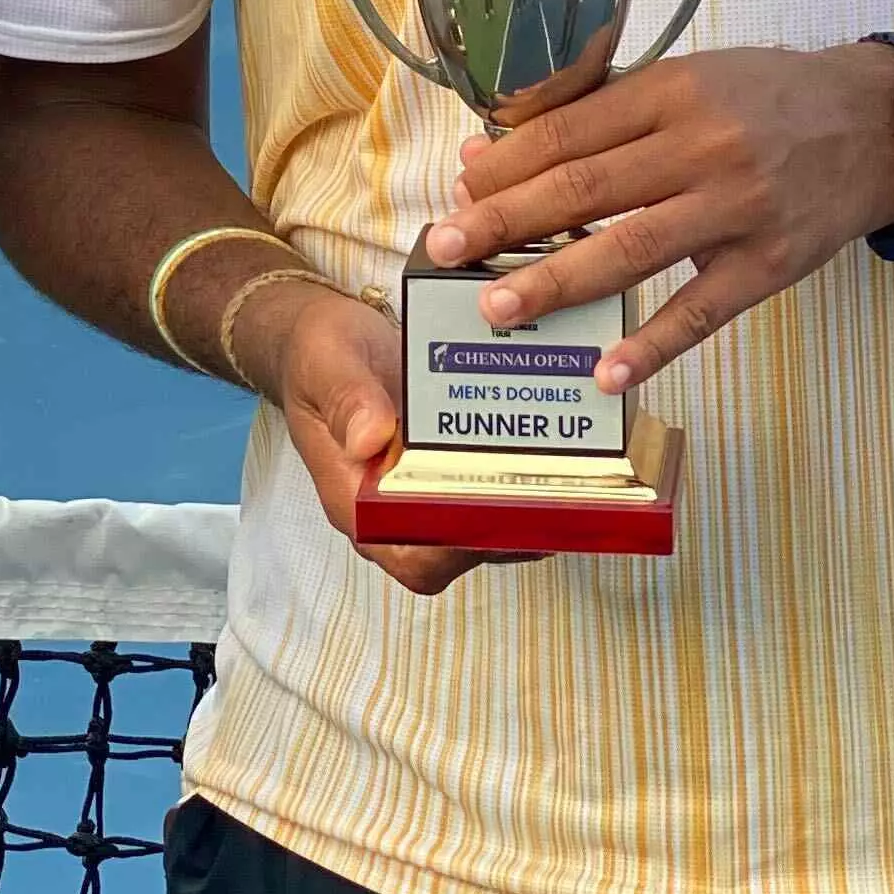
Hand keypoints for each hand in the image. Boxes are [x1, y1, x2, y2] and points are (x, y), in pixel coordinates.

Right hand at [229, 275, 548, 595]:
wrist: (326, 335)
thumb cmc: (318, 356)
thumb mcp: (326, 365)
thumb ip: (347, 400)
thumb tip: (371, 438)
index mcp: (357, 501)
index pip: (414, 558)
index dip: (462, 551)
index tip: (503, 513)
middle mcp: (394, 509)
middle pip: (462, 547)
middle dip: (513, 526)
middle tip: (561, 490)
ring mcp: (424, 490)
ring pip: (485, 520)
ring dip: (528, 502)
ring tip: (576, 471)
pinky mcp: (447, 466)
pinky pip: (489, 484)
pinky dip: (524, 471)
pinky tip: (558, 443)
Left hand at [419, 45, 893, 394]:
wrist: (879, 124)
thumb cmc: (770, 97)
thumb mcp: (690, 78)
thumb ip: (601, 112)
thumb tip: (498, 152)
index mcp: (673, 93)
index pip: (571, 132)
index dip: (507, 164)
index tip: (460, 189)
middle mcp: (701, 147)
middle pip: (586, 188)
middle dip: (505, 221)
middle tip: (443, 247)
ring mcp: (737, 209)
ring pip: (631, 249)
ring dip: (556, 281)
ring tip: (496, 306)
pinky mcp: (769, 264)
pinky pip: (702, 311)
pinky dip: (652, 344)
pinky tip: (606, 372)